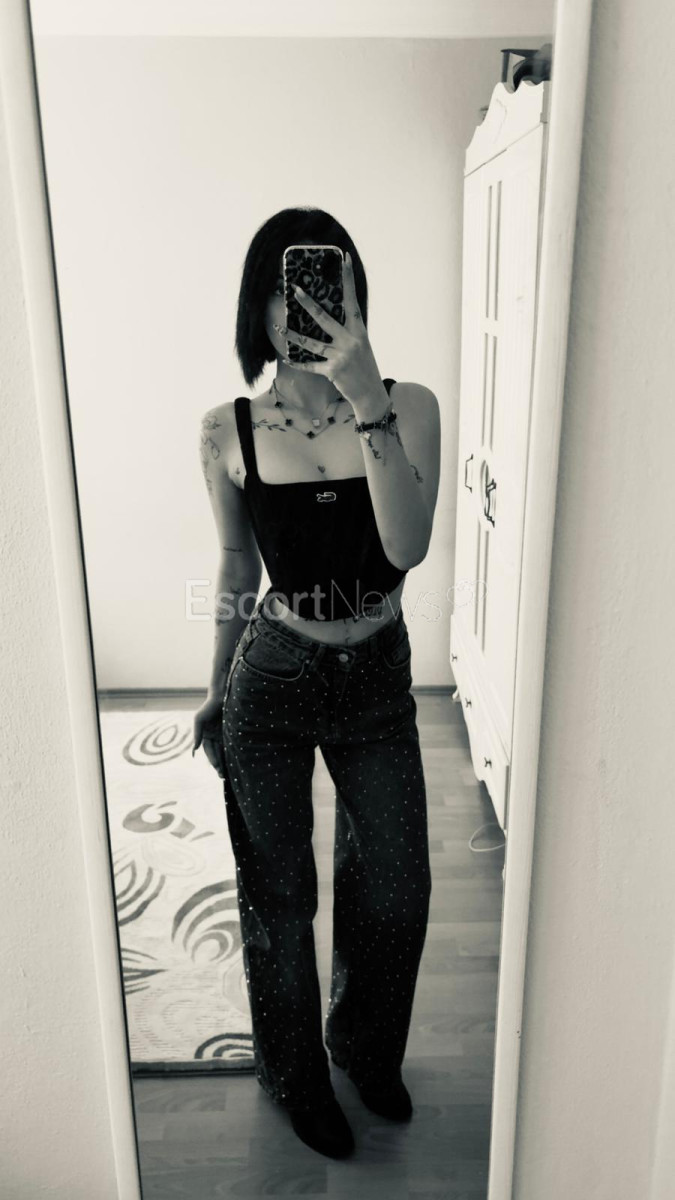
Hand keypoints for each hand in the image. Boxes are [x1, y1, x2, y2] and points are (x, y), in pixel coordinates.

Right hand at [192, 694, 226, 779]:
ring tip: (229, 774)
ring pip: (225, 751)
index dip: (213, 760)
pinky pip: (233, 744)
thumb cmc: (209, 705)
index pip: (209, 751)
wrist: (223, 694)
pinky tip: (238, 762)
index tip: (217, 768)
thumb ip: (197, 734)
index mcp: (206, 735)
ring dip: (226, 762)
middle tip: (223, 776)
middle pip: (217, 754)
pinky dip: (234, 753)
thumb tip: (194, 751)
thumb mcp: (199, 719)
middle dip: (219, 765)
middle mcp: (214, 736)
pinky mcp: (233, 731)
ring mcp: (224, 734)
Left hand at [273, 251, 388, 415]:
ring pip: (311, 343)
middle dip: (308, 304)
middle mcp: (350, 341)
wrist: (371, 394)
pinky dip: (298, 363)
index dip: (348, 278)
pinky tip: (287, 358)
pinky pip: (310, 365)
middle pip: (324, 318)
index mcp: (359, 330)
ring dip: (293, 336)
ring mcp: (341, 356)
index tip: (344, 258)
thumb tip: (327, 318)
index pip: (351, 299)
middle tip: (294, 290)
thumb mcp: (361, 345)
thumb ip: (348, 332)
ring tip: (279, 328)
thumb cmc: (365, 367)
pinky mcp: (332, 372)